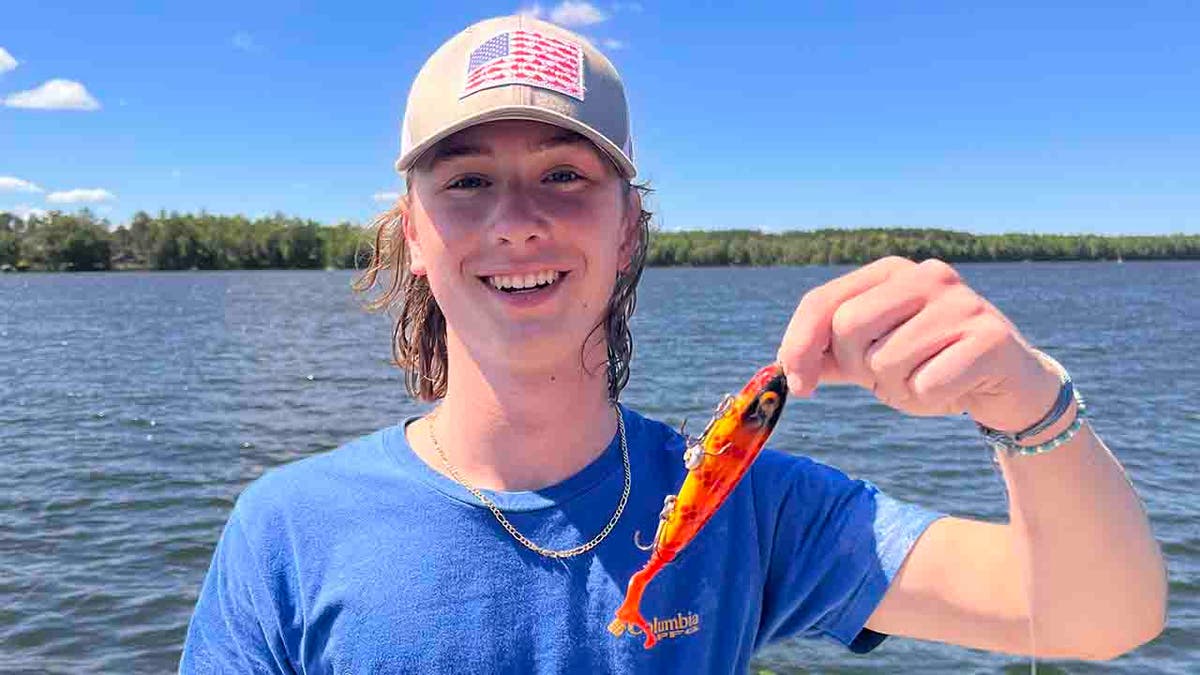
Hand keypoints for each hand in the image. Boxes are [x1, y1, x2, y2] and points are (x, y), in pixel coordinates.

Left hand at [776, 257, 1061, 431]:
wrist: (1008, 384)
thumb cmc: (930, 365)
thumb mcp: (871, 356)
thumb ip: (827, 355)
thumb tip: (785, 366)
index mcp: (891, 272)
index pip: (822, 302)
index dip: (799, 345)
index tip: (800, 384)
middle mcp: (927, 275)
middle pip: (847, 328)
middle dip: (859, 367)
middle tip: (889, 375)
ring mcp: (962, 302)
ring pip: (886, 362)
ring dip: (898, 388)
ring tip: (926, 379)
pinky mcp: (991, 337)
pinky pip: (927, 385)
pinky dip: (929, 401)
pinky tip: (953, 389)